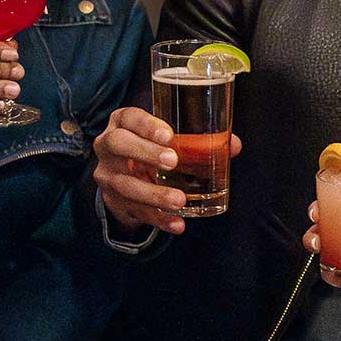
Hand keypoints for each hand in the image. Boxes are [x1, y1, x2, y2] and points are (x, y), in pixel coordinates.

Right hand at [92, 107, 242, 234]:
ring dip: (153, 193)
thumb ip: (198, 139)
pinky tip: (177, 223)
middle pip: (118, 144)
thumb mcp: (167, 138)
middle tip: (173, 161)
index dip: (146, 124)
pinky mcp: (114, 201)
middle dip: (144, 152)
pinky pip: (135, 211)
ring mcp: (108, 175)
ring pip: (125, 184)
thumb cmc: (151, 147)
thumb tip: (233, 145)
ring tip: (179, 200)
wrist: (124, 175)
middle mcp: (108, 146)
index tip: (168, 134)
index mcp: (122, 123)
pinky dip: (158, 219)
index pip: (129, 117)